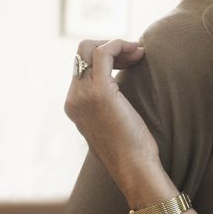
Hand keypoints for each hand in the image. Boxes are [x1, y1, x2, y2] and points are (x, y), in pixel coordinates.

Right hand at [64, 39, 158, 191]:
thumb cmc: (132, 151)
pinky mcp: (100, 91)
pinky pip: (104, 52)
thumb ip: (108, 108)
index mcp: (74, 105)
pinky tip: (138, 52)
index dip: (107, 57)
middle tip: (135, 55)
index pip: (82, 66)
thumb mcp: (113, 125)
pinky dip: (120, 44)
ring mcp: (83, 94)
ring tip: (139, 53)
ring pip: (90, 48)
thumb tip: (120, 95)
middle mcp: (73, 98)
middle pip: (82, 53)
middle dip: (110, 47)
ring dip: (117, 44)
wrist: (133, 168)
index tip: (131, 61)